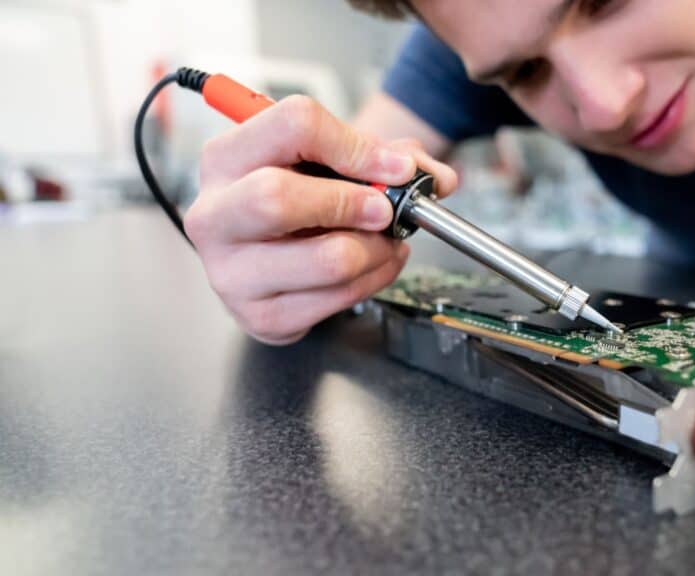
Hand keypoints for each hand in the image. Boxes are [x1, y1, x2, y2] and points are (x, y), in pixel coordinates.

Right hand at [185, 95, 456, 344]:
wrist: (276, 250)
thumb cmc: (302, 195)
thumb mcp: (336, 159)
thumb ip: (391, 156)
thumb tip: (438, 178)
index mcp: (226, 157)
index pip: (291, 126)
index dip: (355, 145)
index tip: (395, 167)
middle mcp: (214, 214)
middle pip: (277, 198)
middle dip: (351, 202)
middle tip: (385, 210)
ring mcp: (229, 272)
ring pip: (325, 259)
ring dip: (377, 249)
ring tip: (388, 240)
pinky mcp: (259, 316)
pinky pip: (338, 298)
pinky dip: (375, 279)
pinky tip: (376, 264)